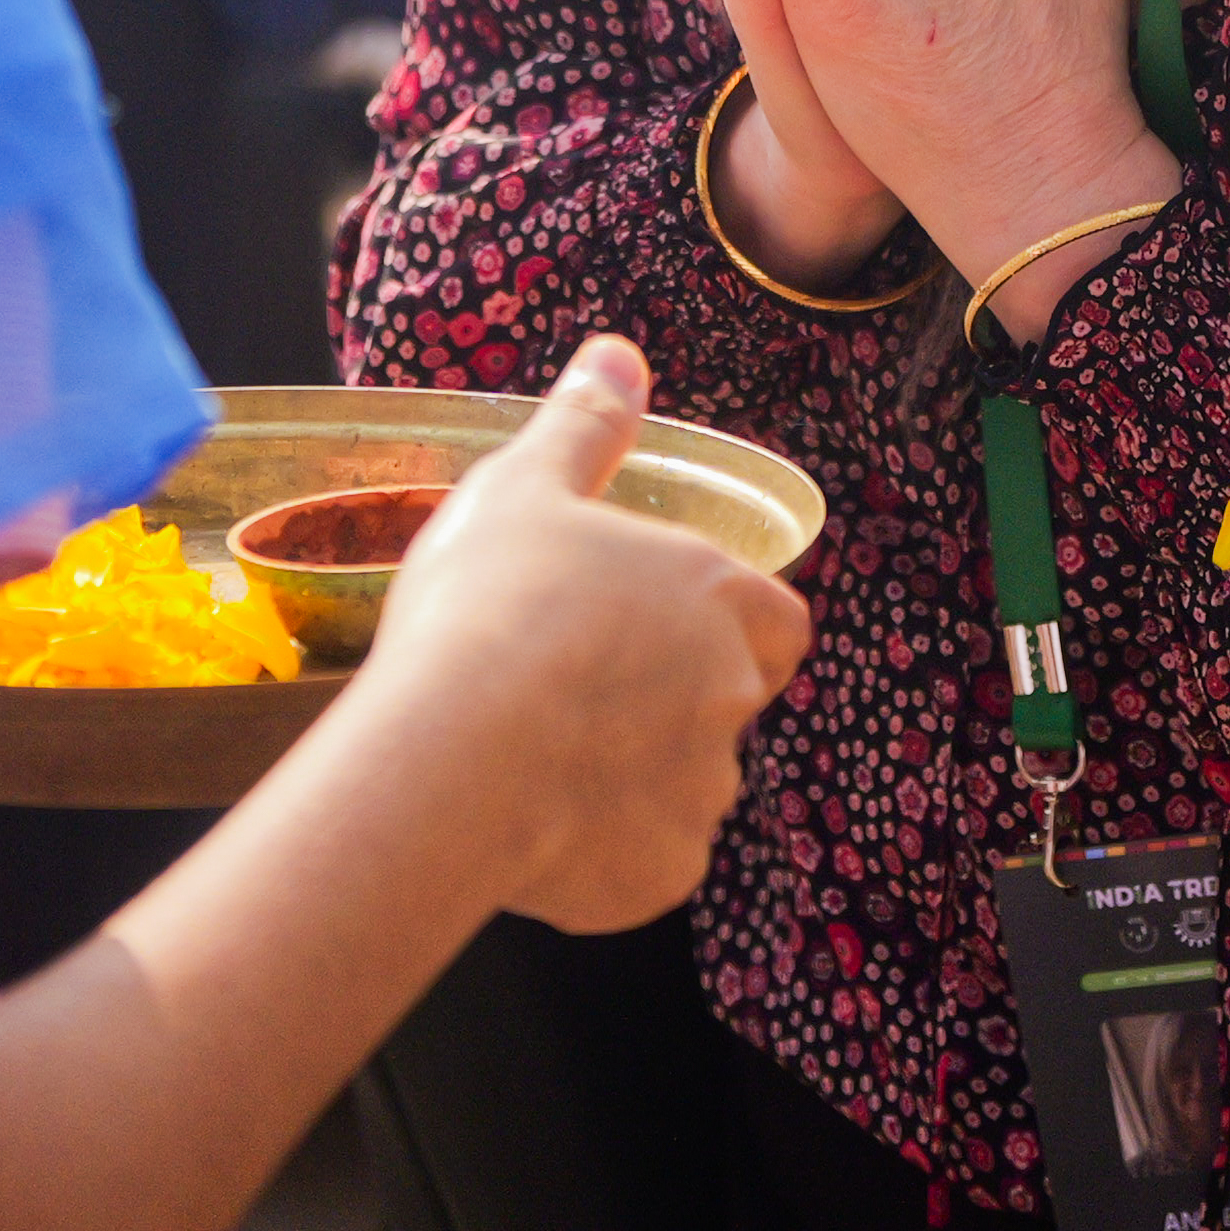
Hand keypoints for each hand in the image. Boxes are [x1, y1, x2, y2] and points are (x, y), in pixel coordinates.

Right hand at [351, 336, 811, 932]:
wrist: (452, 760)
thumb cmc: (490, 609)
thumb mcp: (526, 487)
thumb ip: (584, 424)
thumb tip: (619, 353)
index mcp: (717, 599)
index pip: (778, 620)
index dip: (732, 624)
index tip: (659, 627)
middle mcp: (730, 697)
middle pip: (725, 702)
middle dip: (664, 702)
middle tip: (568, 691)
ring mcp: (702, 794)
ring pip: (683, 785)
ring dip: (630, 775)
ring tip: (533, 757)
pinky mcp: (660, 877)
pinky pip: (639, 861)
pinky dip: (598, 848)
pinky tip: (526, 823)